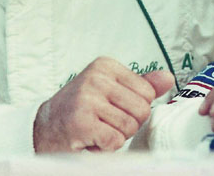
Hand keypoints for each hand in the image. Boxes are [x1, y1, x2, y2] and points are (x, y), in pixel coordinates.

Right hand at [33, 56, 174, 151]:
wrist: (45, 128)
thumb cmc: (80, 109)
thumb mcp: (111, 89)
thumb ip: (141, 84)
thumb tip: (167, 78)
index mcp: (105, 65)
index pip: (147, 91)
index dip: (135, 107)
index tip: (112, 107)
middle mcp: (96, 78)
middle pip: (142, 110)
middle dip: (128, 123)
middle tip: (105, 121)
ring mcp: (88, 99)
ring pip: (130, 127)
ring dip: (116, 136)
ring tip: (97, 129)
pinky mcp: (82, 122)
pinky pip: (116, 141)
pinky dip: (106, 147)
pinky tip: (91, 138)